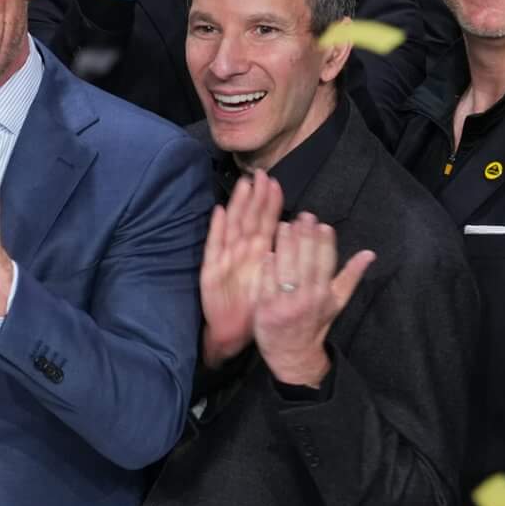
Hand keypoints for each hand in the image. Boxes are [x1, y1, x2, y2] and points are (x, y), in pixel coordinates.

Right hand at [197, 171, 278, 366]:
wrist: (233, 331)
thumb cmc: (254, 304)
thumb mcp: (273, 280)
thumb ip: (280, 255)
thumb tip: (293, 231)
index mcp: (257, 253)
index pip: (265, 222)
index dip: (270, 203)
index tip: (276, 182)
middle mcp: (241, 251)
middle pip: (248, 218)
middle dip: (255, 196)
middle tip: (261, 174)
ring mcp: (225, 258)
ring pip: (233, 227)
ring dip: (237, 206)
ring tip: (244, 185)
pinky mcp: (211, 271)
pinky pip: (215, 247)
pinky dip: (216, 230)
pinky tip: (219, 212)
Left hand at [250, 212, 372, 388]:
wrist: (293, 354)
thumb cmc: (314, 323)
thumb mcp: (336, 302)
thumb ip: (350, 276)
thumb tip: (369, 253)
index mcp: (325, 294)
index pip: (326, 263)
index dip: (324, 243)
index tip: (322, 224)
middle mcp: (308, 298)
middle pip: (307, 262)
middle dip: (306, 237)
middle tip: (303, 216)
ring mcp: (286, 304)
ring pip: (287, 270)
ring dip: (286, 246)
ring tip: (284, 225)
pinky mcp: (266, 310)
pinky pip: (267, 285)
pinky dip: (268, 268)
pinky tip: (267, 251)